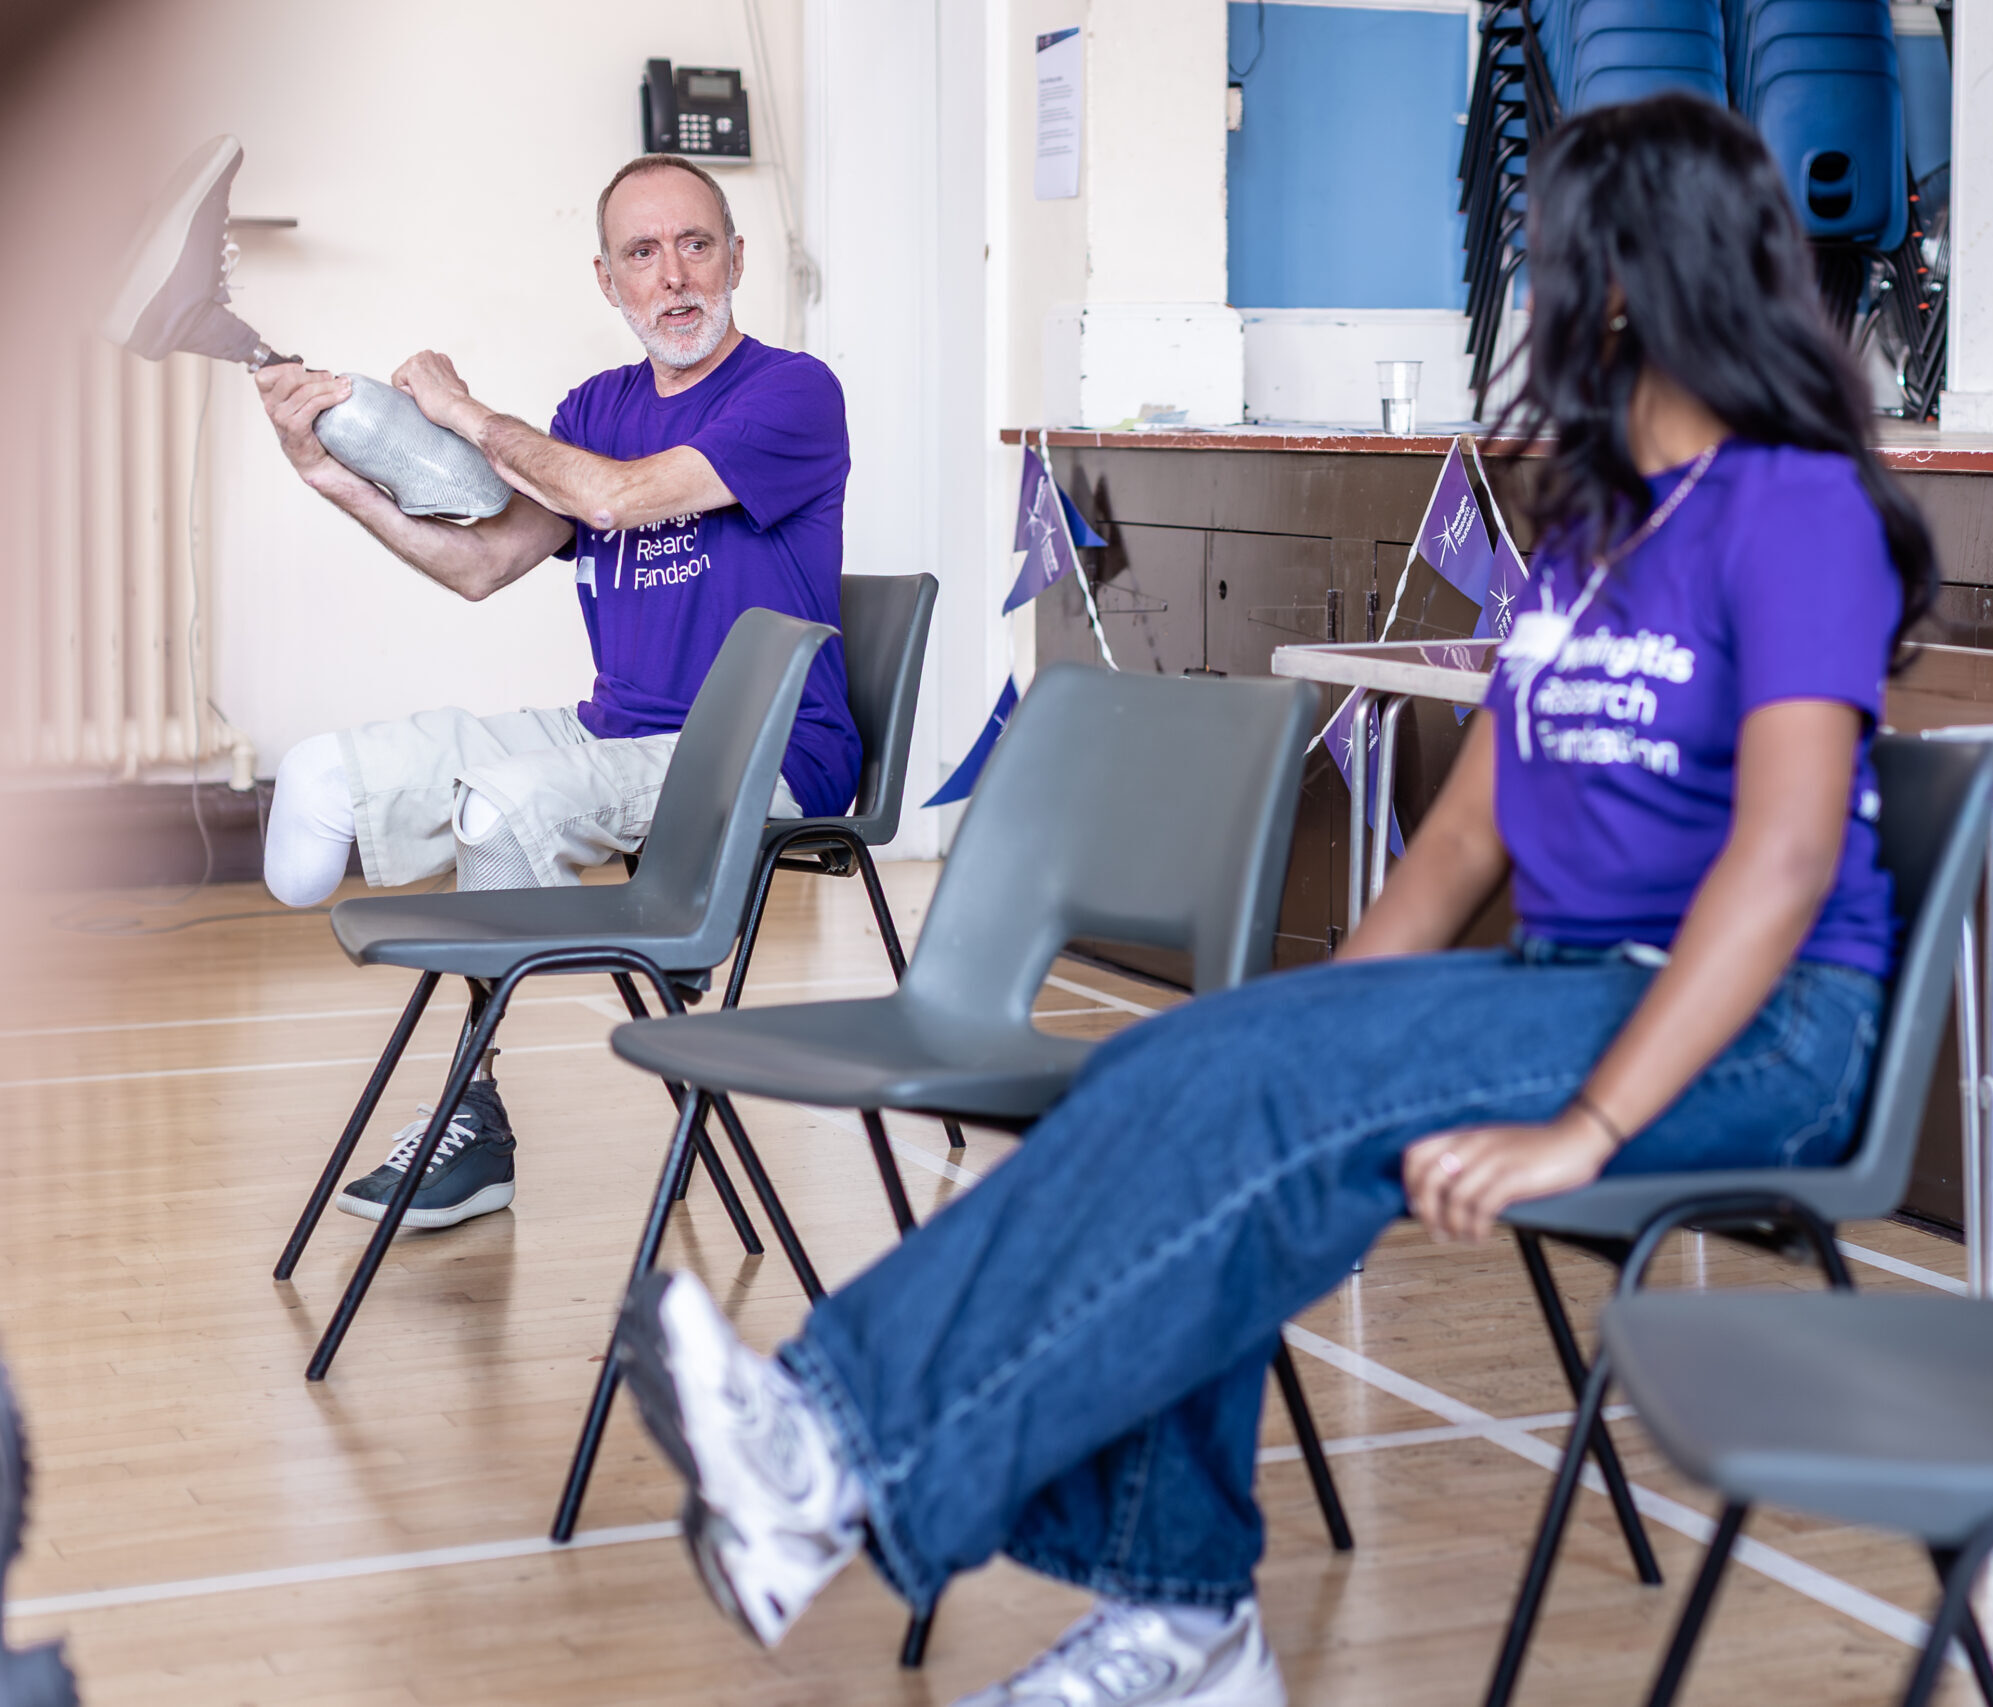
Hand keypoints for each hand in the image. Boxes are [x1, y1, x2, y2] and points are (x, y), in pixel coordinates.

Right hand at [255, 363, 351, 488]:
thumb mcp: (301, 405)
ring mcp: (281, 418)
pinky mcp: (295, 427)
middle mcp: (271, 407)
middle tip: (334, 377)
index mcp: (269, 399)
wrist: (314, 459)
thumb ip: (303, 388)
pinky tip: (343, 396)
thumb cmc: (310, 429)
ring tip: (346, 386)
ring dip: (329, 386)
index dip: (284, 368)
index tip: (305, 368)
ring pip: (304, 391)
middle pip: (289, 379)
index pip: (264, 375)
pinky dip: (330, 398)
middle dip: (315, 375)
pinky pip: (313, 405)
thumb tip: (327, 373)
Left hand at [392, 350, 484, 438]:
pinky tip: (423, 395)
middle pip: (408, 375)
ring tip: (429, 396)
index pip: (418, 374)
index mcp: (439, 358)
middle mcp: (428, 355)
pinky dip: (407, 393)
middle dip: (416, 387)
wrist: (458, 409)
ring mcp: (419, 359)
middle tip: (433, 396)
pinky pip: (397, 383)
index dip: (424, 388)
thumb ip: (446, 379)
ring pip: (402, 379)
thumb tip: (447, 384)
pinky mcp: (411, 368)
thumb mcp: (455, 385)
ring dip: (412, 391)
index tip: (438, 394)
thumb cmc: (458, 404)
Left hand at [1403, 1114, 1617, 1243]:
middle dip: (1427, 1213)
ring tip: (1463, 1238)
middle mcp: (1472, 1145)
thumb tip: (1439, 1192)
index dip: (1409, 1184)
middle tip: (1438, 1233)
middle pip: (1428, 1180)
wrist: (1577, 1138)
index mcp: (1463, 1136)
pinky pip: (1482, 1208)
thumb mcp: (1492, 1145)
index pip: (1415, 1155)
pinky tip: (1481, 1237)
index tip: (1418, 1207)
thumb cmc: (1534, 1148)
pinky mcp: (1513, 1177)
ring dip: (1453, 1226)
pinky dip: (1476, 1228)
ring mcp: (1493, 1160)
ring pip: (1454, 1198)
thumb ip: (1466, 1159)